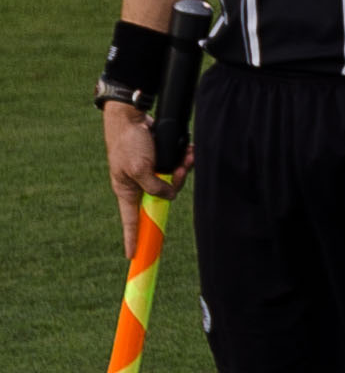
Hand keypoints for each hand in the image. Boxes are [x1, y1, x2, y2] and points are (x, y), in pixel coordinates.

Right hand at [101, 100, 185, 259]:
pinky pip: (176, 168)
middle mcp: (139, 185)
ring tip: (185, 156)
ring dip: (182, 170)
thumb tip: (169, 196)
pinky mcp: (159, 162)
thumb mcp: (140, 169)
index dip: (132, 238)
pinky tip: (189, 151)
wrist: (132, 117)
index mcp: (127, 191)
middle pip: (163, 199)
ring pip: (173, 182)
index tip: (131, 256)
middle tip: (178, 172)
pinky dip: (184, 160)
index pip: (130, 220)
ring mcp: (150, 174)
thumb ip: (155, 187)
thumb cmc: (129, 142)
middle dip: (176, 186)